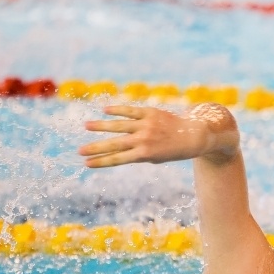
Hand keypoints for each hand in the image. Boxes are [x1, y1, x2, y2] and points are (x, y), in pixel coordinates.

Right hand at [79, 106, 207, 167]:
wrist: (193, 135)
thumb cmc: (173, 150)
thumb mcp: (156, 158)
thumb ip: (138, 154)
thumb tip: (118, 150)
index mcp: (144, 154)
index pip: (117, 159)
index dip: (101, 161)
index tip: (87, 163)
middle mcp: (143, 140)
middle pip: (114, 144)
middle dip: (96, 148)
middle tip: (80, 151)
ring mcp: (146, 125)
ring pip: (119, 125)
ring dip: (101, 126)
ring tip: (86, 126)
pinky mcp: (150, 112)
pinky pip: (131, 111)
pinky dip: (118, 110)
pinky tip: (105, 110)